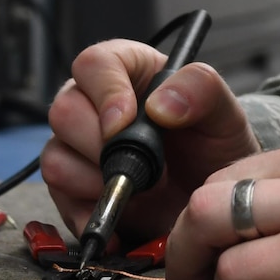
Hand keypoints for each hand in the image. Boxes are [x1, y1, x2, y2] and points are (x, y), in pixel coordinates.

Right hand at [39, 38, 258, 248]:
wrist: (210, 201)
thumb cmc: (215, 148)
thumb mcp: (225, 113)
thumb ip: (201, 90)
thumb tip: (158, 105)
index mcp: (128, 72)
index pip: (94, 65)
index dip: (105, 92)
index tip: (125, 123)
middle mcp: (93, 104)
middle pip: (64, 110)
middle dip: (101, 144)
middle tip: (143, 165)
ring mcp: (78, 147)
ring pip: (54, 156)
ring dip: (97, 180)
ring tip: (139, 188)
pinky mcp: (72, 186)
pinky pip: (57, 196)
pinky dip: (89, 211)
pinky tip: (123, 215)